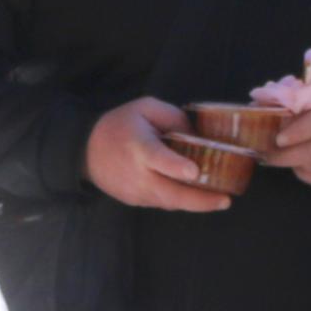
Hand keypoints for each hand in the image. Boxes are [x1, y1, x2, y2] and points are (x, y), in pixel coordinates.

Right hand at [86, 99, 229, 212]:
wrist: (85, 151)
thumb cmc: (120, 125)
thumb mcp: (145, 108)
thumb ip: (174, 117)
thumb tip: (199, 136)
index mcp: (139, 147)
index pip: (157, 158)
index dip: (175, 166)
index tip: (194, 172)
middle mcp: (137, 174)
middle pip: (170, 193)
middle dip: (200, 200)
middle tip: (226, 200)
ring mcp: (135, 191)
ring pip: (170, 202)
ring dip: (195, 203)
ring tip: (218, 200)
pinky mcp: (135, 201)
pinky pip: (163, 203)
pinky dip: (180, 200)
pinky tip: (196, 196)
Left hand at [267, 85, 310, 187]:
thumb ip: (285, 98)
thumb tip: (255, 103)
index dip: (298, 132)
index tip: (279, 139)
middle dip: (285, 154)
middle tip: (265, 152)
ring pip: (310, 166)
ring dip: (288, 161)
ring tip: (275, 153)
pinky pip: (310, 176)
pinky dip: (297, 169)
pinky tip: (296, 159)